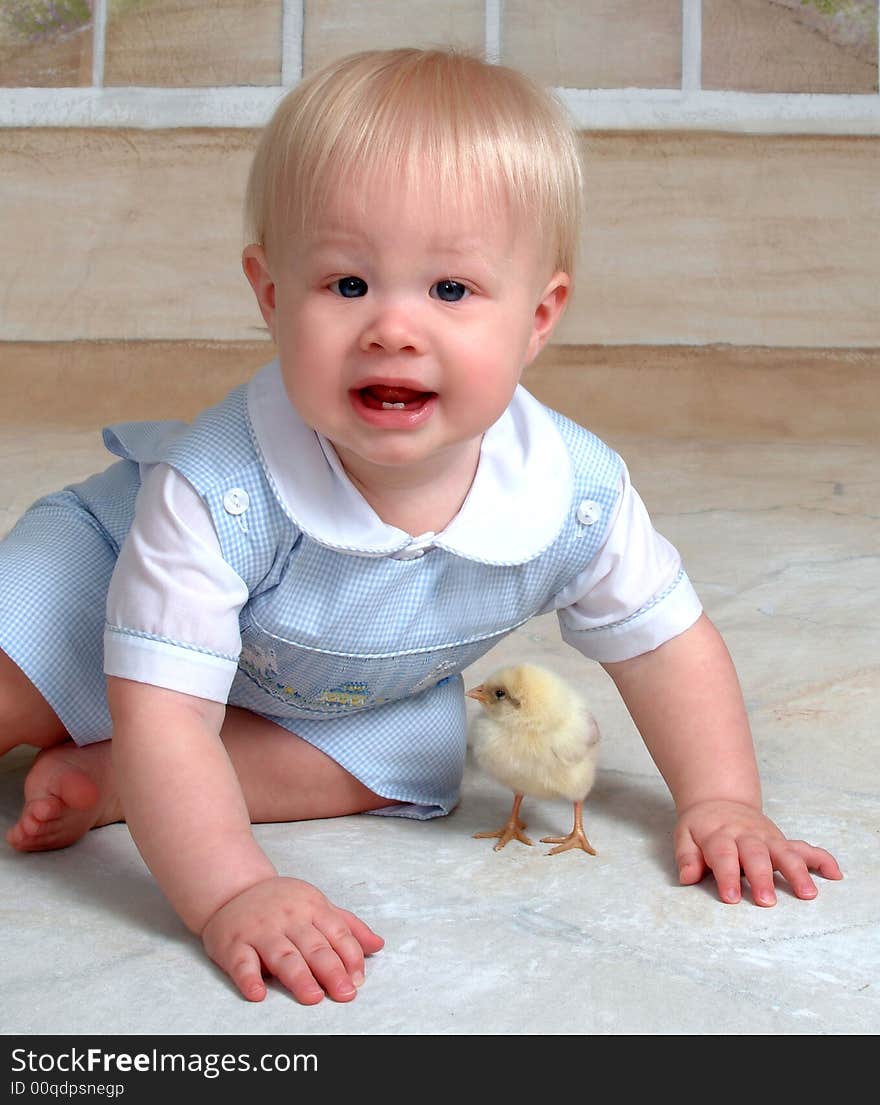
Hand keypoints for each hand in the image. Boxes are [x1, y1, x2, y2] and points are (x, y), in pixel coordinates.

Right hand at [201, 876, 383, 1002]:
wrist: (234, 889)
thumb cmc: (282, 903)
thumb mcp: (317, 906)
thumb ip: (348, 927)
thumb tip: (378, 945)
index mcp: (312, 907)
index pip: (337, 933)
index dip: (350, 956)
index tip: (358, 979)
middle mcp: (288, 918)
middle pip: (313, 946)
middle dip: (331, 970)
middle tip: (345, 993)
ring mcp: (260, 930)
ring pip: (282, 955)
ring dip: (298, 976)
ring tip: (313, 996)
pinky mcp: (234, 944)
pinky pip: (241, 963)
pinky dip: (249, 978)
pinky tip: (258, 993)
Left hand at [674, 799, 841, 905]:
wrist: (720, 800)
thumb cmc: (702, 826)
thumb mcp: (685, 835)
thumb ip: (687, 856)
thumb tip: (687, 876)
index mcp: (720, 835)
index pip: (724, 855)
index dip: (726, 876)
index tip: (730, 897)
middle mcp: (746, 835)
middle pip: (756, 855)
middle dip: (762, 877)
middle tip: (766, 901)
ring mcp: (767, 837)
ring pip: (784, 852)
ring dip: (797, 872)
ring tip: (807, 894)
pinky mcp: (781, 840)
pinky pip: (804, 848)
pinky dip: (821, 859)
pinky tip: (834, 874)